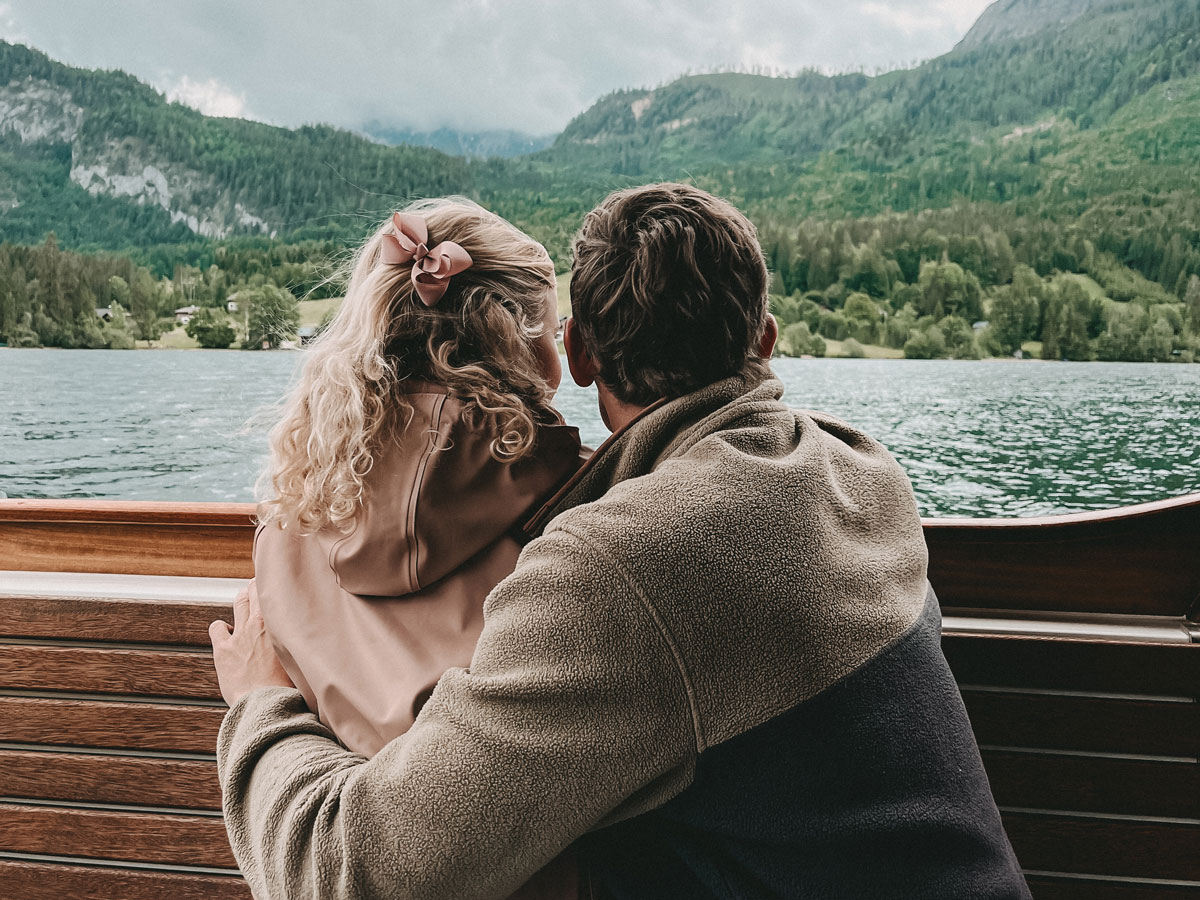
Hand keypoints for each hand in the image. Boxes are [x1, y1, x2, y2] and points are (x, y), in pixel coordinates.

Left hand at [210, 579, 293, 706]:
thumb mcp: (302, 656)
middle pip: (253, 591)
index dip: (272, 585)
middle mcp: (257, 624)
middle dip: (255, 587)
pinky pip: (217, 627)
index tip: (276, 584)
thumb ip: (303, 639)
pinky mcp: (223, 650)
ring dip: (241, 601)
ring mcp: (239, 635)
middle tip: (259, 587)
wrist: (268, 705)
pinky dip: (221, 627)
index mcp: (278, 624)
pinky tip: (227, 633)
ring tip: (245, 603)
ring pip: (238, 603)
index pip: (272, 591)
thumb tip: (318, 631)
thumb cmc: (289, 687)